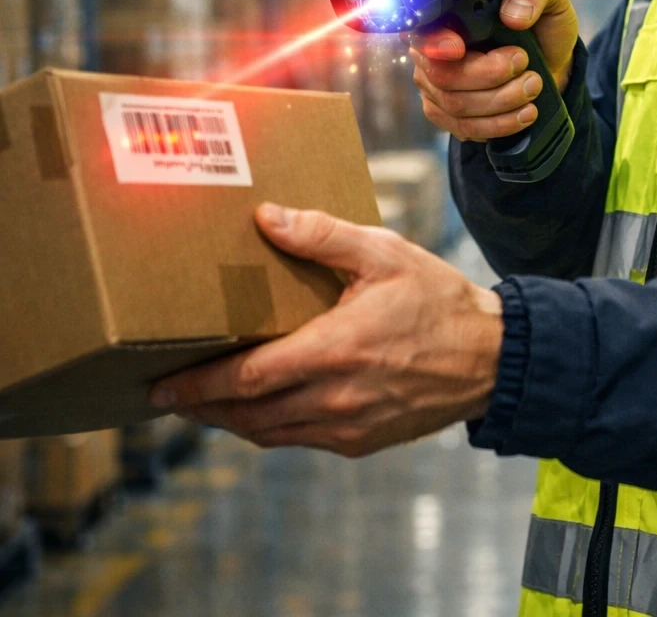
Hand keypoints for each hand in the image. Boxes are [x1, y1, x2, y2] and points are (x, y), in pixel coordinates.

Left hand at [148, 204, 502, 456]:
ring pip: (269, 434)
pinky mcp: (361, 442)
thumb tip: (266, 218)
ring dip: (230, 422)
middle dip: (201, 406)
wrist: (492, 357)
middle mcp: (334, 398)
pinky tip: (259, 409)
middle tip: (166, 394)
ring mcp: (347, 427)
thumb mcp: (382, 253)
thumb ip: (321, 236)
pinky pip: (299, 439)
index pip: (246, 379)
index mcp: (333, 350)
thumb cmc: (436, 298)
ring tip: (202, 403)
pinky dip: (269, 427)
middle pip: (246, 415)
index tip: (161, 384)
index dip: (197, 385)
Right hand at [410, 0, 577, 143]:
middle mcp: (432, 51)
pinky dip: (499, 124)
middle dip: (489, 76)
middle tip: (526, 69)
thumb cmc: (541, 22)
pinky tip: (525, 113)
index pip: (422, 30)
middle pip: (443, 75)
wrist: (551, 60)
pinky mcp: (449, 116)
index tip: (458, 48)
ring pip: (457, 106)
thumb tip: (513, 15)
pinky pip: (466, 129)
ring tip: (533, 87)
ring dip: (501, 102)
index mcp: (446, 14)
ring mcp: (436, 86)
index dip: (434, 43)